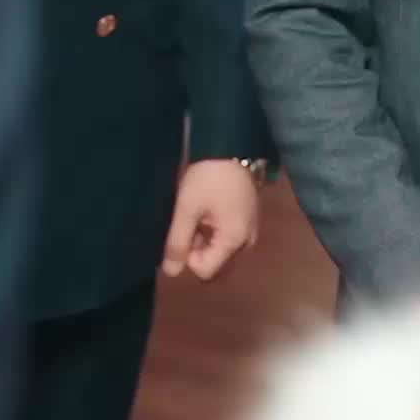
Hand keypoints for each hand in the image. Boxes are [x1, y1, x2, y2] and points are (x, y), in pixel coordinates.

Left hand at [162, 158, 259, 282]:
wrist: (230, 146)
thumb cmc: (208, 177)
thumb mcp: (187, 208)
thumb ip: (177, 242)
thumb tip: (170, 273)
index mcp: (234, 241)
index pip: (205, 272)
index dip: (188, 257)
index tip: (183, 232)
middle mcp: (247, 243)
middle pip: (215, 266)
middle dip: (197, 252)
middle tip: (190, 223)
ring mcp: (249, 233)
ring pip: (220, 253)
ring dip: (205, 242)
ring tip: (198, 215)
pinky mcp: (248, 222)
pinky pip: (227, 240)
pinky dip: (214, 233)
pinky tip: (208, 211)